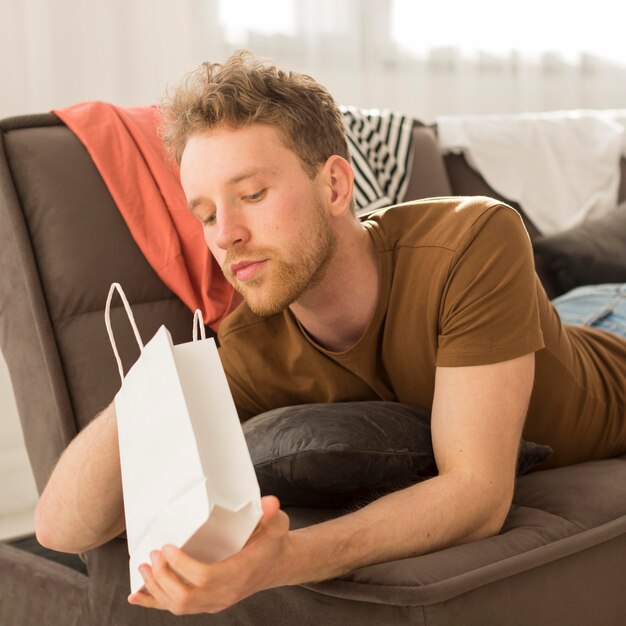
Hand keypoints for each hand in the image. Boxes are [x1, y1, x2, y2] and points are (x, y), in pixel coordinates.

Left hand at [128, 495, 290, 614]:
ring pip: (179, 606)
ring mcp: (215, 601)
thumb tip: (269, 502)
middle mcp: (226, 593)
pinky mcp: (207, 603)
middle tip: (153, 554)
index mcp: (239, 573)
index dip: (182, 566)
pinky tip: (137, 596)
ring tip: (144, 567)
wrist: (275, 564)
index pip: (205, 577)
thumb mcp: (276, 526)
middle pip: (186, 596)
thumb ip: (271, 514)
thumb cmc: (272, 543)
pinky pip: (178, 608)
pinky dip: (154, 602)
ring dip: (156, 588)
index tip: (168, 547)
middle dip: (164, 577)